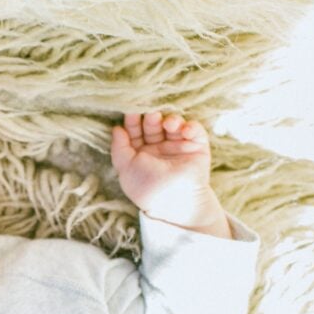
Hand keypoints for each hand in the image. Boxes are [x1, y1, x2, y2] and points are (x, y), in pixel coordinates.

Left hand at [110, 111, 220, 227]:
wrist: (175, 201)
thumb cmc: (147, 186)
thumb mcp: (125, 167)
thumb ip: (119, 147)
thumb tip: (116, 128)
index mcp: (141, 153)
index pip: (136, 131)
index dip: (133, 121)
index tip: (131, 112)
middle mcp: (159, 148)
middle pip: (154, 125)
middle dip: (152, 118)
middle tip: (151, 115)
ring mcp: (178, 146)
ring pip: (174, 124)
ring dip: (171, 120)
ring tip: (168, 124)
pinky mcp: (197, 146)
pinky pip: (195, 131)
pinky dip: (191, 126)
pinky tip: (184, 130)